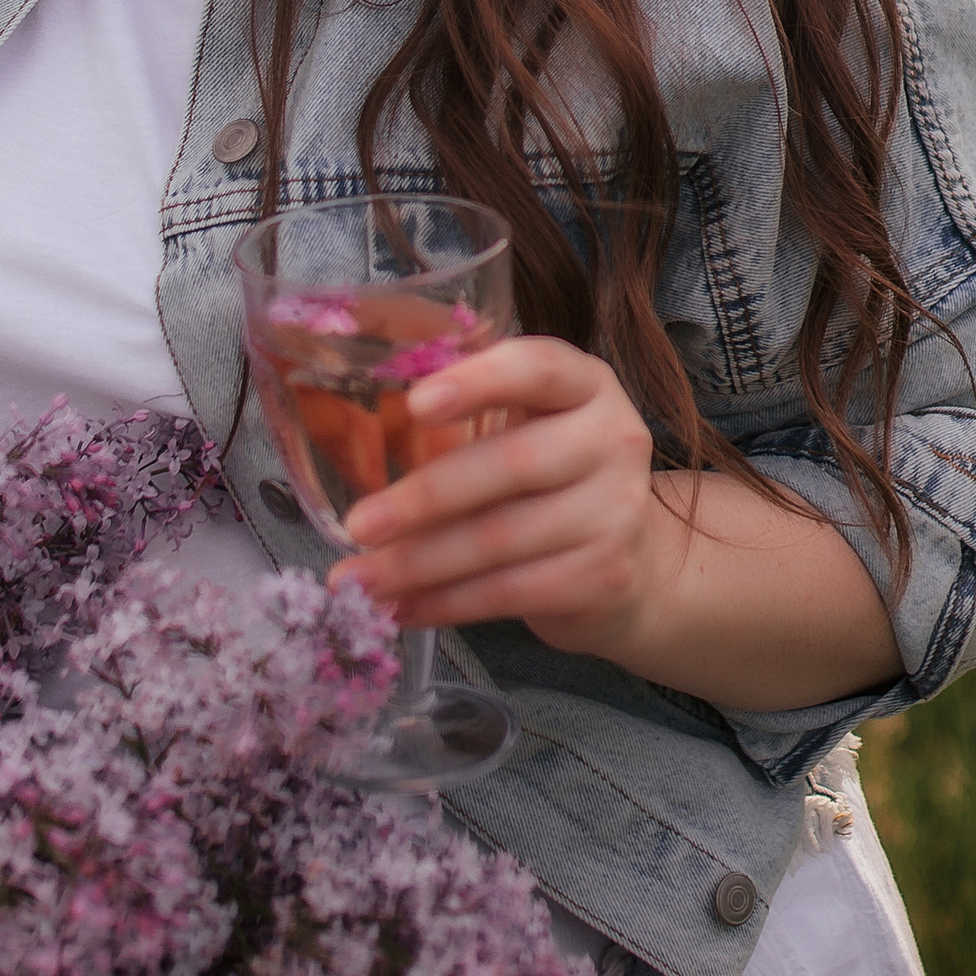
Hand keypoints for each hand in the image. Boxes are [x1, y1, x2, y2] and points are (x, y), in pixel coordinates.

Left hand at [331, 335, 669, 661]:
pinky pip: (509, 592)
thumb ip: (460, 416)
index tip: (413, 404)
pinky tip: (399, 609)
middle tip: (357, 524)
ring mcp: (615, 512)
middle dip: (424, 498)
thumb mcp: (524, 427)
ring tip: (357, 581)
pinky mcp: (603, 576)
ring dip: (418, 564)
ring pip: (501, 539)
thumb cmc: (549, 479)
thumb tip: (343, 430)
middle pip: (512, 464)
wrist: (631, 562)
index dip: (477, 381)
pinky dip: (445, 603)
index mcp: (586, 385)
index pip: (538, 367)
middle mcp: (614, 439)